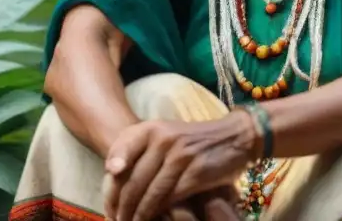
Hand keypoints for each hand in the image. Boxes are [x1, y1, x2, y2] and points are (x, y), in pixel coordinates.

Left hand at [103, 115, 257, 220]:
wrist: (234, 137)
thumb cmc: (193, 141)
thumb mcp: (165, 135)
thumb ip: (140, 148)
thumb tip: (110, 172)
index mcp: (151, 128)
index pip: (118, 154)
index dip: (109, 183)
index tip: (107, 205)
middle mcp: (163, 138)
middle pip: (132, 180)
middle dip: (121, 207)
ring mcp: (180, 155)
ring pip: (149, 193)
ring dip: (137, 215)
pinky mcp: (196, 172)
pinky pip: (169, 198)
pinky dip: (158, 214)